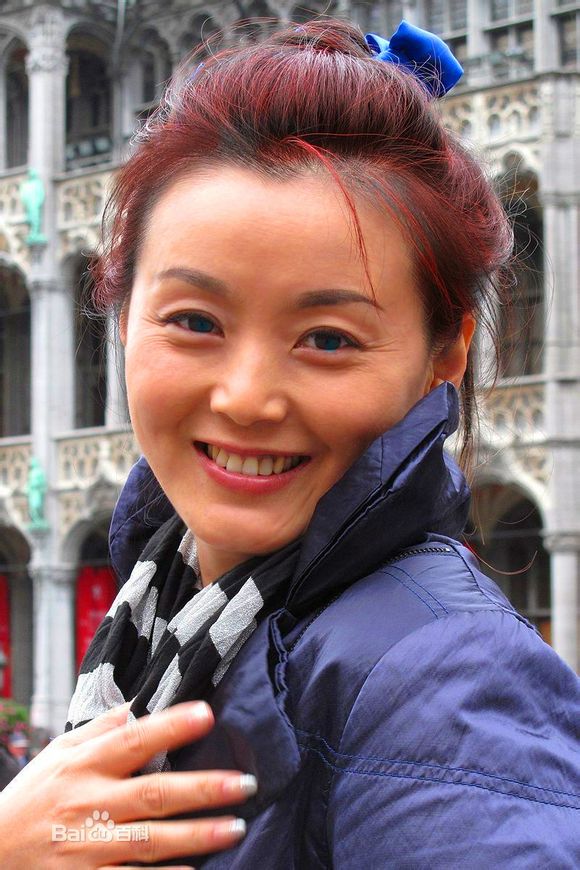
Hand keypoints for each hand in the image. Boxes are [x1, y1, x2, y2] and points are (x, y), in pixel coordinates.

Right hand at [0, 701, 254, 867]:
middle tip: (246, 783)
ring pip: (152, 841)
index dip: (172, 727)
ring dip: (197, 835)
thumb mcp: (55, 755)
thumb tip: (135, 709)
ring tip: (236, 827)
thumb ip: (97, 731)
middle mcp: (88, 805)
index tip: (208, 715)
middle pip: (154, 794)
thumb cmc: (28, 801)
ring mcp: (87, 849)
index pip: (135, 741)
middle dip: (204, 789)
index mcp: (83, 766)